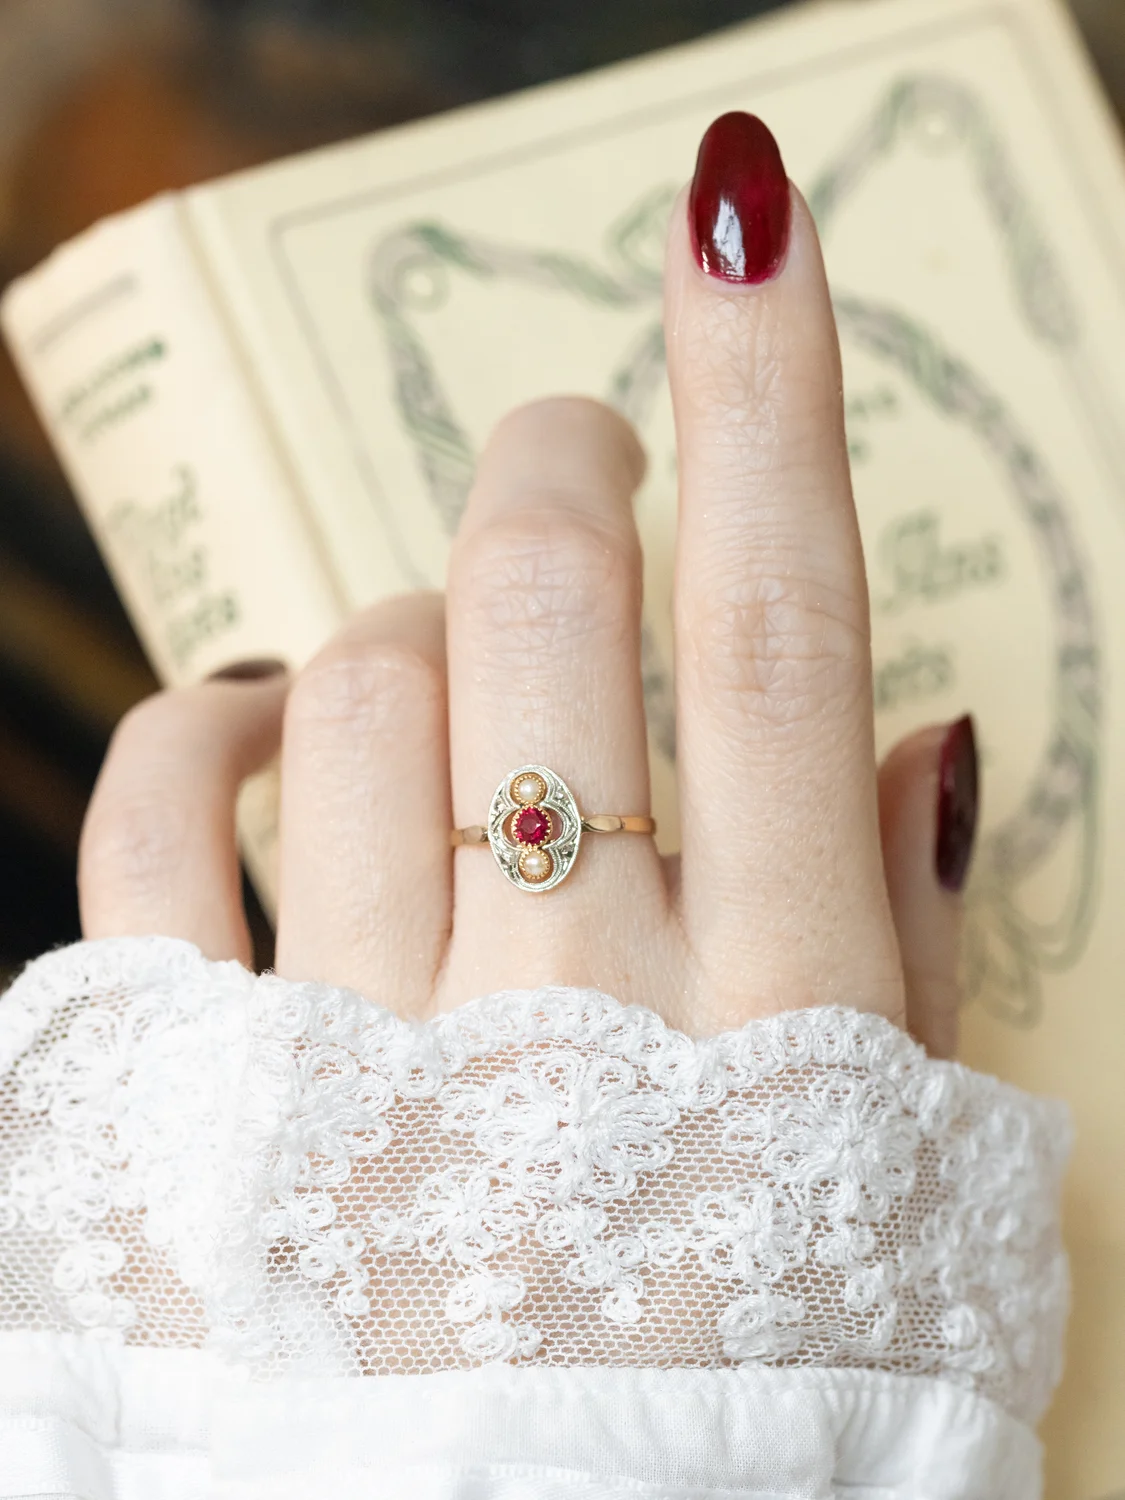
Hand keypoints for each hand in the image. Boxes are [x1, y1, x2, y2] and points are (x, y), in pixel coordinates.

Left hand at [76, 113, 976, 1057]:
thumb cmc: (739, 1346)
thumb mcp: (881, 1142)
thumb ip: (903, 940)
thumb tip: (917, 743)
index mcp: (773, 1007)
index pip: (778, 633)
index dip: (766, 398)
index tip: (744, 228)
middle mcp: (569, 1005)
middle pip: (542, 606)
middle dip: (552, 471)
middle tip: (563, 457)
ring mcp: (369, 1046)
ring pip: (359, 693)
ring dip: (410, 625)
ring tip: (445, 667)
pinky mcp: (205, 1094)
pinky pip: (155, 830)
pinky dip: (193, 734)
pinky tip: (244, 720)